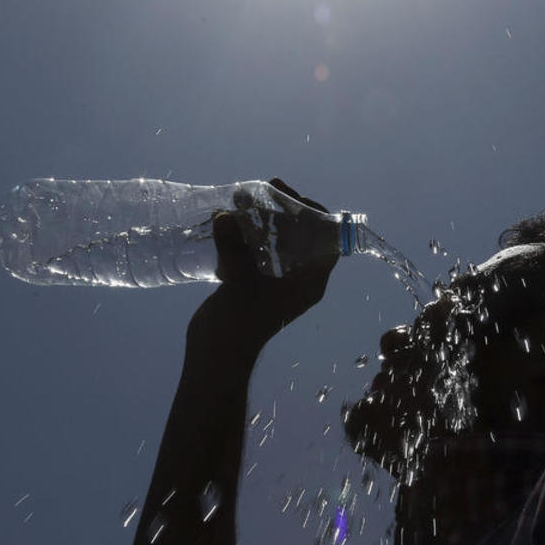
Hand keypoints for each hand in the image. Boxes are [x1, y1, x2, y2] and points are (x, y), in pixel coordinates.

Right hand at [187, 178, 338, 358]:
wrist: (215, 356)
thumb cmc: (238, 325)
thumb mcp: (239, 283)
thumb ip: (234, 248)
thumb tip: (224, 216)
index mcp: (310, 282)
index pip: (328, 239)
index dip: (315, 213)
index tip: (294, 196)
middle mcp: (299, 278)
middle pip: (302, 233)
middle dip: (285, 209)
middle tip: (266, 188)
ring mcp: (276, 279)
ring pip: (277, 238)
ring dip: (262, 217)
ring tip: (241, 197)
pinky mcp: (254, 281)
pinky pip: (257, 248)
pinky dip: (246, 231)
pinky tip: (228, 217)